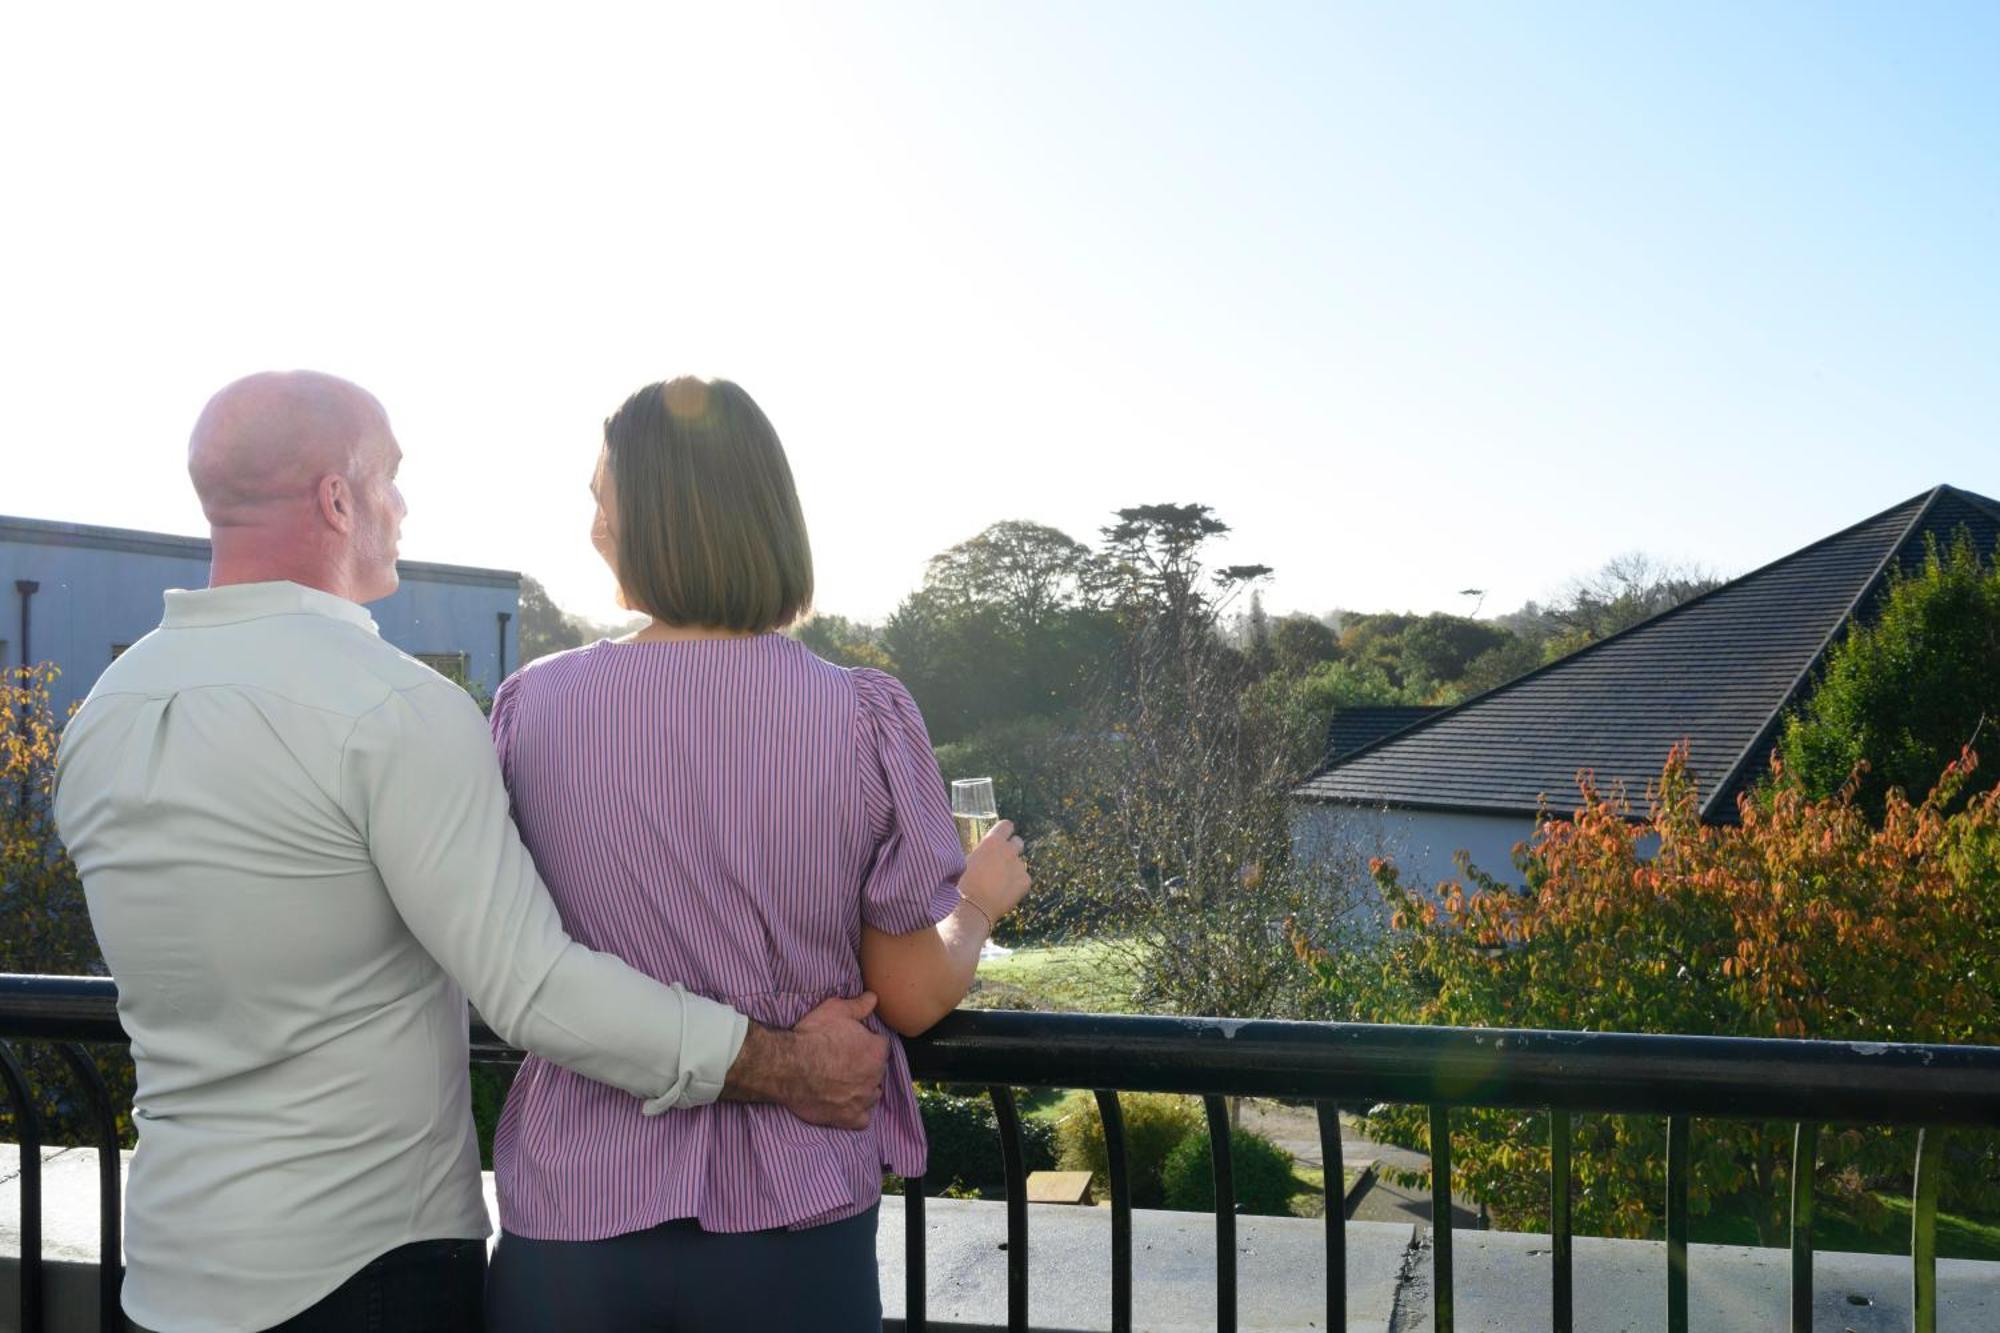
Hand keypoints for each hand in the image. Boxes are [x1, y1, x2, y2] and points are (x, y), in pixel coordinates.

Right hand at [721, 992, 889, 1129]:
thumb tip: (874, 998)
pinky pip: (862, 1120)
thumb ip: (858, 1005)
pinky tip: (844, 1106)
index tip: (853, 1042)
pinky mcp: (849, 1119)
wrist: (789, 1067)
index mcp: (876, 1050)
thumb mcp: (835, 1009)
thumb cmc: (812, 1036)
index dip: (867, 1042)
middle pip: (877, 1070)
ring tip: (844, 1084)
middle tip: (844, 1062)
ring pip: (872, 1095)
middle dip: (866, 1066)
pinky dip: (856, 1114)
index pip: (881, 1045)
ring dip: (863, 1089)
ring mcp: (863, 1100)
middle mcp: (875, 1076)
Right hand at [961, 819, 1029, 924]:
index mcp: (993, 841)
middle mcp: (1009, 850)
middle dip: (1012, 849)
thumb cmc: (963, 884)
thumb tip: (985, 853)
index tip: (1002, 838)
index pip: (1007, 825)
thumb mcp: (967, 860)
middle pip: (1018, 842)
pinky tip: (1004, 893)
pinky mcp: (1026, 881)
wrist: (972, 907)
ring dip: (1013, 869)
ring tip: (998, 883)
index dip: (1004, 832)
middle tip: (1001, 861)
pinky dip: (1017, 884)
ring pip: (1020, 863)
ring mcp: (1020, 866)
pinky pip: (1024, 879)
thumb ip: (982, 852)